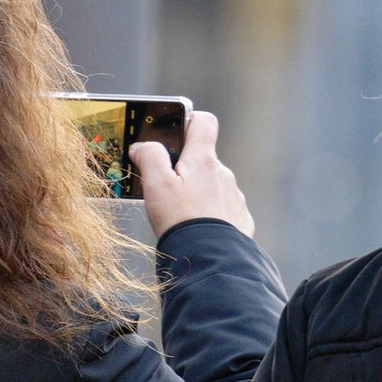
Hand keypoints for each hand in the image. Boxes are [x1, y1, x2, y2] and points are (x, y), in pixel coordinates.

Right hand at [129, 110, 254, 240]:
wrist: (210, 260)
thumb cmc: (181, 222)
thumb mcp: (156, 186)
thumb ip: (149, 158)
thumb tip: (142, 145)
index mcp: (204, 160)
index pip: (203, 122)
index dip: (188, 121)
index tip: (173, 133)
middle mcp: (223, 174)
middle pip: (203, 159)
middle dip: (185, 169)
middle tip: (165, 187)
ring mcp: (234, 196)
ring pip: (212, 185)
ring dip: (197, 193)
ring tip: (178, 215)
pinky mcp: (239, 218)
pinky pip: (222, 208)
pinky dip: (209, 214)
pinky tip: (196, 228)